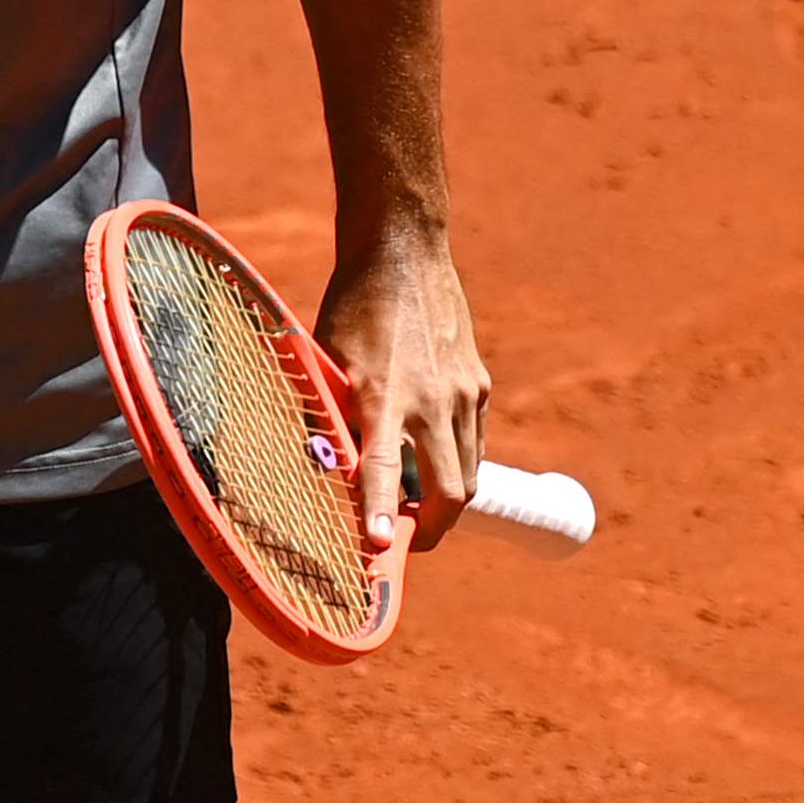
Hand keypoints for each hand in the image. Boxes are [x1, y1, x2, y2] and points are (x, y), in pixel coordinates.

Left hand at [314, 229, 490, 553]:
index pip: (383, 467)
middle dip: (431, 528)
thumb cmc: (353, 308)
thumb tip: (322, 466)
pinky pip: (475, 443)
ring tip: (414, 505)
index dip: (379, 510)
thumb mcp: (327, 360)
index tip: (378, 548)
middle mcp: (433, 399)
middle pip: (451, 491)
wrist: (405, 254)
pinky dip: (457, 464)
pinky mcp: (481, 384)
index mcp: (383, 394)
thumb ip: (331, 415)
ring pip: (469, 473)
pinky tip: (431, 459)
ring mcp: (465, 392)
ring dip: (446, 500)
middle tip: (404, 540)